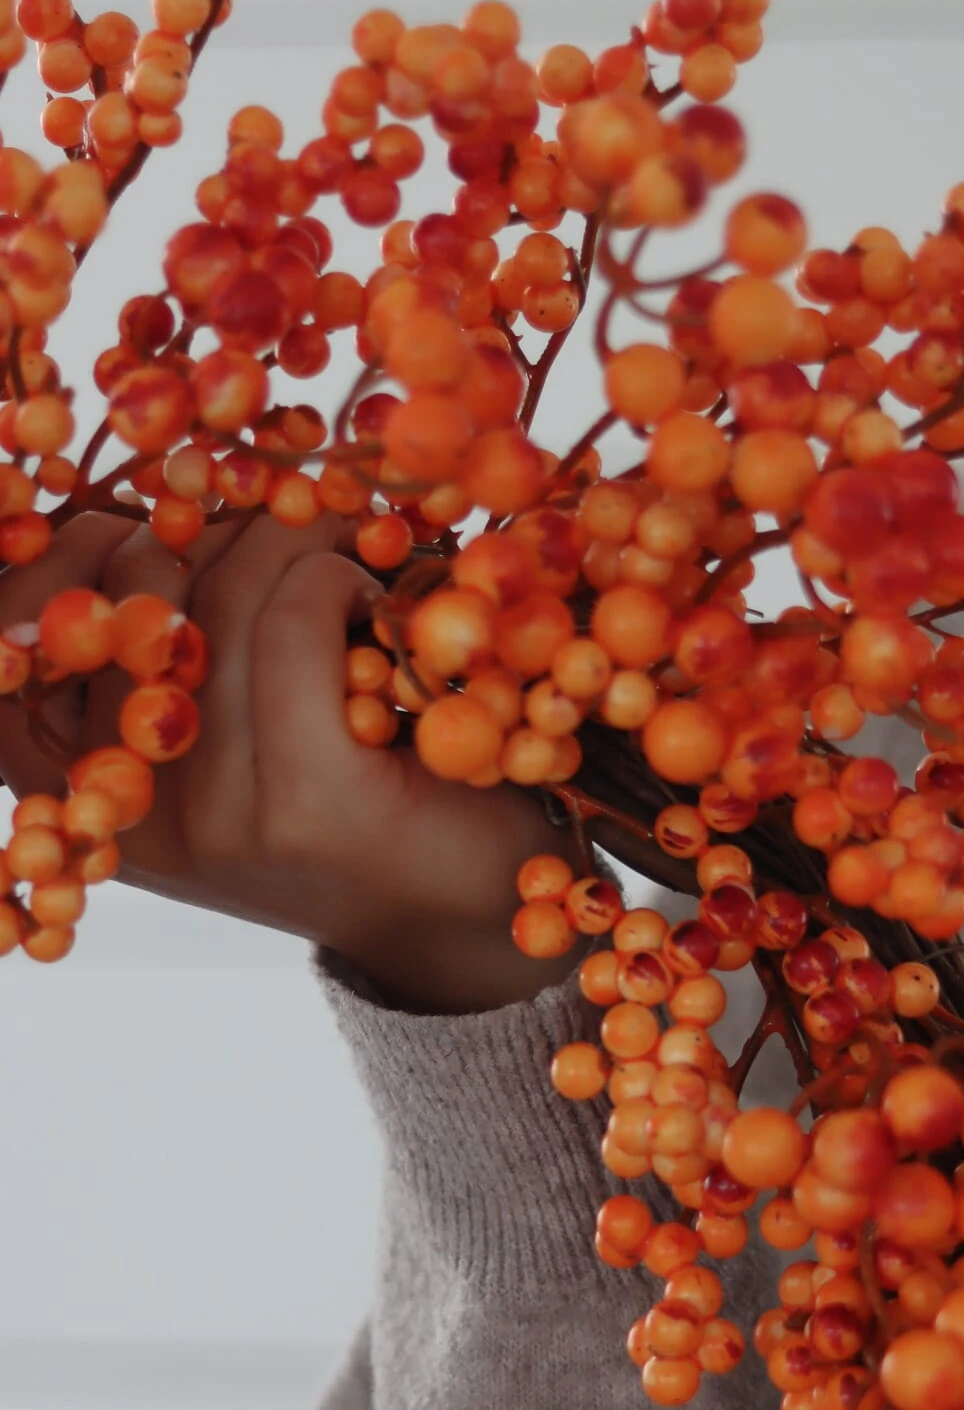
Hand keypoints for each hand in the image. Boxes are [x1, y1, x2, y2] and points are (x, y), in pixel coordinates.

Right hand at [0, 510, 579, 1012]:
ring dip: (284, 534)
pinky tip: (371, 596)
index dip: (47, 563)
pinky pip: (294, 620)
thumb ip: (161, 657)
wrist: (471, 904)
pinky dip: (335, 575)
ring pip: (219, 597)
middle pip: (125, 596)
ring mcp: (221, 817)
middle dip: (198, 521)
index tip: (130, 519)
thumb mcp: (231, 736)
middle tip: (270, 508)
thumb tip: (121, 505)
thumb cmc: (353, 793)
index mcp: (86, 800)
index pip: (2, 663)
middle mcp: (135, 816)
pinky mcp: (313, 802)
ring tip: (334, 537)